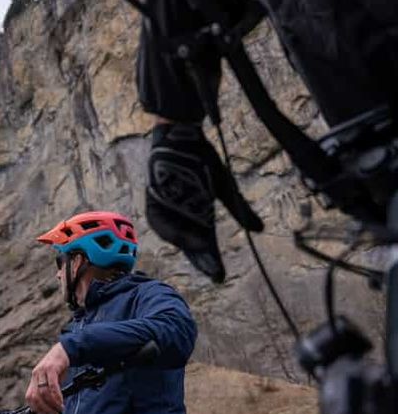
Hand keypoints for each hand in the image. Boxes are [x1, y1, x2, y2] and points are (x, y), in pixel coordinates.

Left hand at [25, 343, 69, 413]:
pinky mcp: (51, 368)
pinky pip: (52, 385)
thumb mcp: (50, 379)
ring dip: (52, 404)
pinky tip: (61, 401)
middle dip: (44, 408)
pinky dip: (57, 396)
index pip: (29, 397)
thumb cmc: (58, 367)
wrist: (64, 350)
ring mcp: (42, 371)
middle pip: (35, 396)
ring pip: (43, 392)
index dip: (35, 407)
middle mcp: (36, 375)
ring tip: (59, 409)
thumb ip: (48, 390)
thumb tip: (50, 406)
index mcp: (34, 379)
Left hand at [146, 122, 262, 282]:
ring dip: (189, 246)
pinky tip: (186, 236)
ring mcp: (166, 208)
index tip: (219, 277)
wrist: (182, 136)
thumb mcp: (226, 188)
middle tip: (215, 275)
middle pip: (190, 244)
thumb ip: (240, 211)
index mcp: (197, 215)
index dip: (210, 261)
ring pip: (175, 235)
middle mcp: (181, 216)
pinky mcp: (154, 199)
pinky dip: (172, 229)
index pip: (203, 244)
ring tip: (205, 253)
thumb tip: (260, 230)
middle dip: (202, 260)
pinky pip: (160, 220)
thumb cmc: (203, 162)